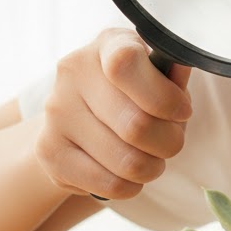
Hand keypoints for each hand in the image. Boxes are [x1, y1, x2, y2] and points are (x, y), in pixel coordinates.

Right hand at [35, 29, 192, 199]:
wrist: (83, 114)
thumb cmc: (138, 92)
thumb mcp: (159, 75)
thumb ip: (173, 75)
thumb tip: (179, 67)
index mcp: (109, 45)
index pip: (126, 64)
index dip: (163, 96)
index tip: (182, 111)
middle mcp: (73, 73)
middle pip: (135, 125)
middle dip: (170, 142)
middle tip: (171, 142)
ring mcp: (56, 112)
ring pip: (126, 161)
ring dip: (152, 168)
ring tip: (152, 158)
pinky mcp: (48, 151)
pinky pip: (108, 185)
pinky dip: (131, 186)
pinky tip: (128, 173)